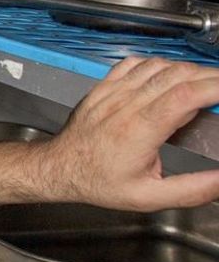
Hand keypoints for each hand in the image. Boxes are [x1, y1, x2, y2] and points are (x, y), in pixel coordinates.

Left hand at [49, 56, 218, 210]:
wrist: (58, 169)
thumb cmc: (98, 182)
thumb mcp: (149, 198)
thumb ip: (192, 189)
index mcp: (139, 131)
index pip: (185, 95)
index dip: (216, 87)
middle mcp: (126, 105)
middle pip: (178, 75)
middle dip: (211, 77)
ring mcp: (113, 93)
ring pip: (158, 66)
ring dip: (188, 70)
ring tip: (207, 84)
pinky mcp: (104, 87)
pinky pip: (135, 64)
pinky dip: (159, 64)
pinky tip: (170, 75)